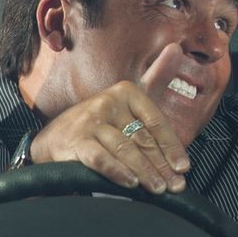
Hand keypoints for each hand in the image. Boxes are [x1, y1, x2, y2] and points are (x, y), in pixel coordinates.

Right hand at [27, 64, 190, 193]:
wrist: (53, 140)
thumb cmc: (100, 122)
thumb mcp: (128, 100)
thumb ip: (156, 77)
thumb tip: (177, 48)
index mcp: (125, 91)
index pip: (156, 122)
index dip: (172, 146)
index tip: (184, 167)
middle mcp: (108, 102)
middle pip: (142, 138)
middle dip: (161, 165)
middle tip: (176, 185)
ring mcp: (90, 121)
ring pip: (125, 149)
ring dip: (145, 172)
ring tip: (158, 188)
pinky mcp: (76, 141)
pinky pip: (101, 158)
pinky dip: (118, 172)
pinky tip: (131, 184)